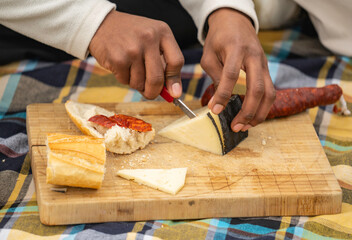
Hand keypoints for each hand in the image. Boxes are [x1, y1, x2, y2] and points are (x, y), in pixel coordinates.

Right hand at [89, 11, 183, 98]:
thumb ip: (164, 63)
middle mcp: (149, 38)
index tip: (174, 92)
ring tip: (131, 68)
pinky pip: (125, 81)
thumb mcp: (153, 40)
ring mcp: (133, 49)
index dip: (175, 80)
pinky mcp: (118, 58)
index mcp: (163, 32)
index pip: (176, 61)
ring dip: (136, 83)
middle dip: (154, 92)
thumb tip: (174, 92)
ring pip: (140, 83)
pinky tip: (121, 65)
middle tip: (150, 94)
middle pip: (157, 78)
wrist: (102, 24)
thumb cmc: (132, 35)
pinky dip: (124, 79)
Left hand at [201, 8, 275, 131]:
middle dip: (247, 111)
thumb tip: (219, 100)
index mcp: (237, 49)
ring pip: (269, 93)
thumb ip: (215, 75)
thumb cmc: (219, 38)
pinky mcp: (267, 70)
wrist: (235, 21)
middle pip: (257, 88)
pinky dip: (263, 107)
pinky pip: (270, 92)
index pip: (231, 76)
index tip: (214, 110)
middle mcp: (255, 57)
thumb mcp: (209, 54)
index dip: (223, 95)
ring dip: (259, 114)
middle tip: (235, 127)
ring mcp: (264, 64)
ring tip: (245, 127)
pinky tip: (252, 117)